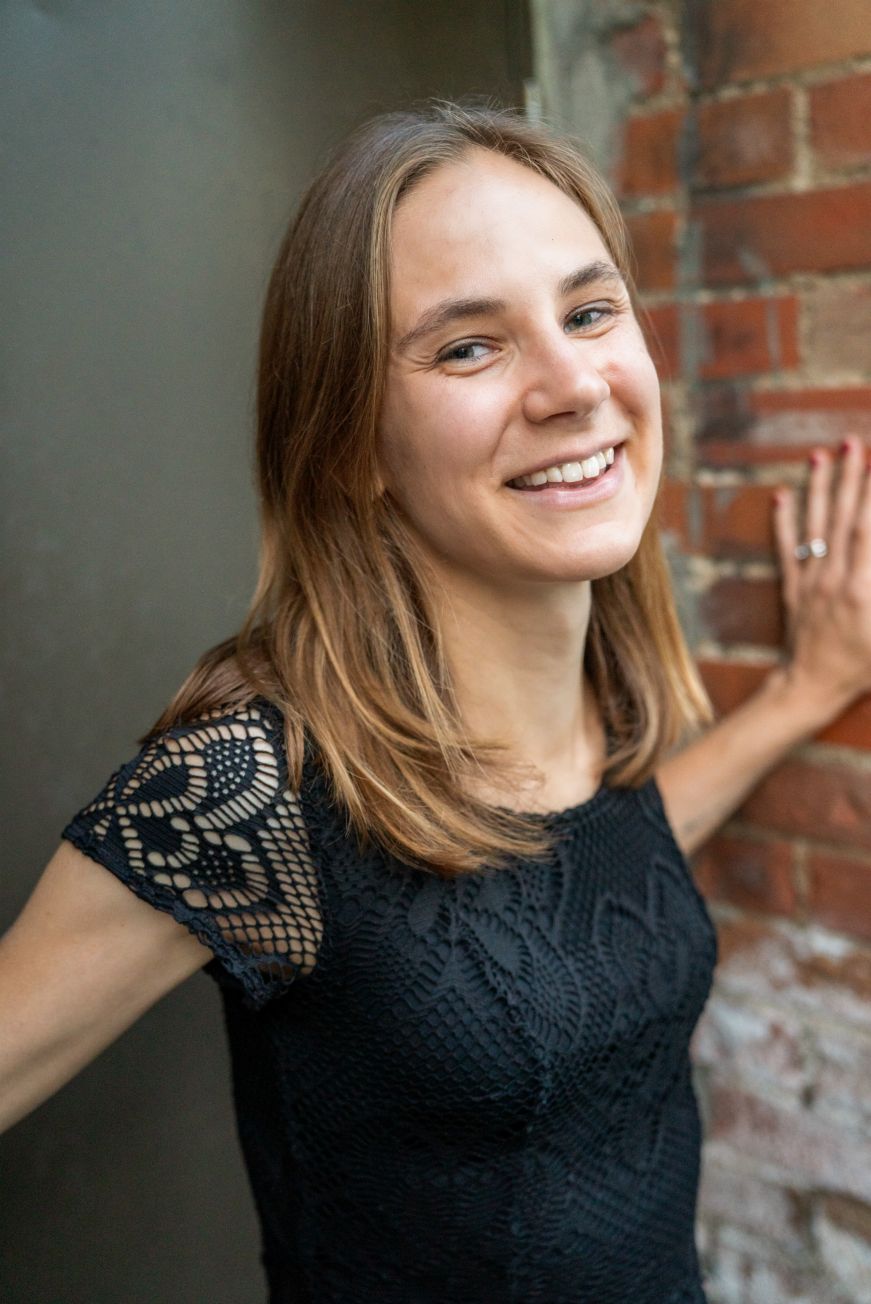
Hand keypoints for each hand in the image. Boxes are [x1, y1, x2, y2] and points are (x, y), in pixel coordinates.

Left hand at [773, 435, 870, 716]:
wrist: (811, 688)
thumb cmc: (863, 667)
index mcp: (864, 588)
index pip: (870, 530)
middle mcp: (835, 578)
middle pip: (845, 518)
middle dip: (851, 477)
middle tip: (853, 442)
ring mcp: (811, 582)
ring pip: (815, 526)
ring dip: (819, 488)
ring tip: (820, 455)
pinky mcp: (793, 589)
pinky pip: (787, 550)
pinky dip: (784, 522)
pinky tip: (782, 496)